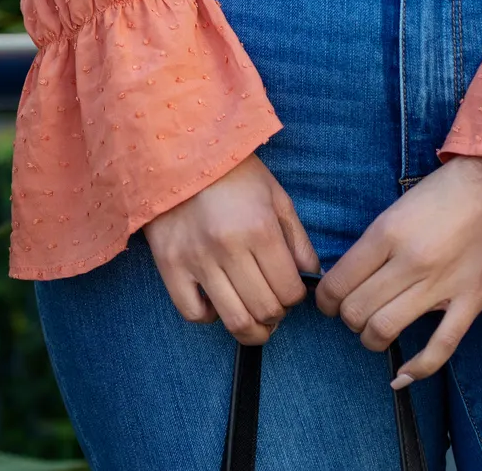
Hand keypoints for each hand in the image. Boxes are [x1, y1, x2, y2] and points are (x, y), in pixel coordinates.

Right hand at [142, 154, 317, 345]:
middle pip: (265, 311)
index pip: (290, 291)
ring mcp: (196, 259)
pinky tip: (217, 302)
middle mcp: (228, 248)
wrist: (180, 153)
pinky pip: (192, 313)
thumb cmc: (234, 174)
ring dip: (251, 329)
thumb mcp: (277, 197)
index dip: (296, 299)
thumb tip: (311, 278)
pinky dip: (210, 317)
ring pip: (234, 320)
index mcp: (260, 230)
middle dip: (277, 315)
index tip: (290, 290)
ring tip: (255, 320)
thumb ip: (298, 241)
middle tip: (274, 305)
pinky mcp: (170, 265)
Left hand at [315, 156, 481, 385]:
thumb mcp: (398, 206)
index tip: (328, 303)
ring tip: (372, 333)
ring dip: (371, 339)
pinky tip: (400, 376)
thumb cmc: (449, 189)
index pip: (338, 282)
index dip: (325, 300)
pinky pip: (440, 347)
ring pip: (386, 329)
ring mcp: (442, 284)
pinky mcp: (472, 300)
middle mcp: (409, 260)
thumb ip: (376, 243)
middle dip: (347, 319)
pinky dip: (417, 368)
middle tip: (351, 314)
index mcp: (386, 233)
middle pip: (357, 310)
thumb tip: (352, 276)